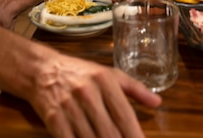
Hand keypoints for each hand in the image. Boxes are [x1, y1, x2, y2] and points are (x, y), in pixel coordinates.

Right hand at [29, 53, 160, 137]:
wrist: (43, 70)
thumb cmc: (82, 73)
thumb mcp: (110, 74)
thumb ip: (135, 89)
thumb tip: (158, 102)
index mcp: (105, 80)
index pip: (125, 115)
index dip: (135, 136)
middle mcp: (88, 93)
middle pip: (109, 133)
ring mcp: (69, 107)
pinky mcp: (54, 119)